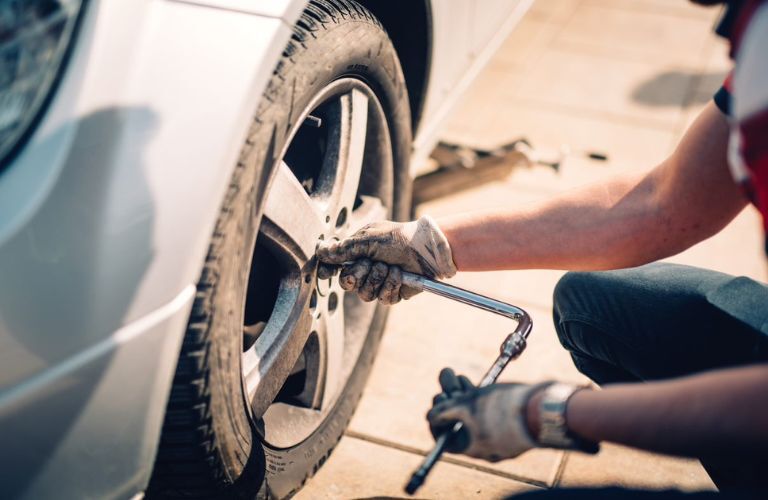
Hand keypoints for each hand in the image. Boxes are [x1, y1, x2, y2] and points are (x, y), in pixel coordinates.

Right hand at [316, 215, 456, 304]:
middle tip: (372, 262)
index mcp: (356, 255)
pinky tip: (399, 274)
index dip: (330, 271)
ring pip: (365, 294)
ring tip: (389, 267)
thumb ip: (343, 248)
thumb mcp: (367, 239)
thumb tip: (321, 251)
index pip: (335, 268)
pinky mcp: (392, 294)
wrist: (423, 248)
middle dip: (359, 273)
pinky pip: (383, 298)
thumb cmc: (397, 238)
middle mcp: (365, 271)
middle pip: (347, 284)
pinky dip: (391, 285)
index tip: (329, 271)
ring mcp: (378, 283)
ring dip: (377, 278)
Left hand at [427, 368, 548, 461]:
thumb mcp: (467, 405)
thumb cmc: (501, 408)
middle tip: (446, 383)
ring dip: (463, 396)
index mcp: (474, 448)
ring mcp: (502, 436)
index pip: (445, 438)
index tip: (436, 401)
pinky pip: (491, 414)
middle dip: (450, 402)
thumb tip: (431, 415)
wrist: (543, 408)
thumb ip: (446, 410)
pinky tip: (473, 382)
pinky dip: (480, 399)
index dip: (436, 419)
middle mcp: (487, 447)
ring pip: (476, 417)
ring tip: (457, 377)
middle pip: (460, 425)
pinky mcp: (514, 425)